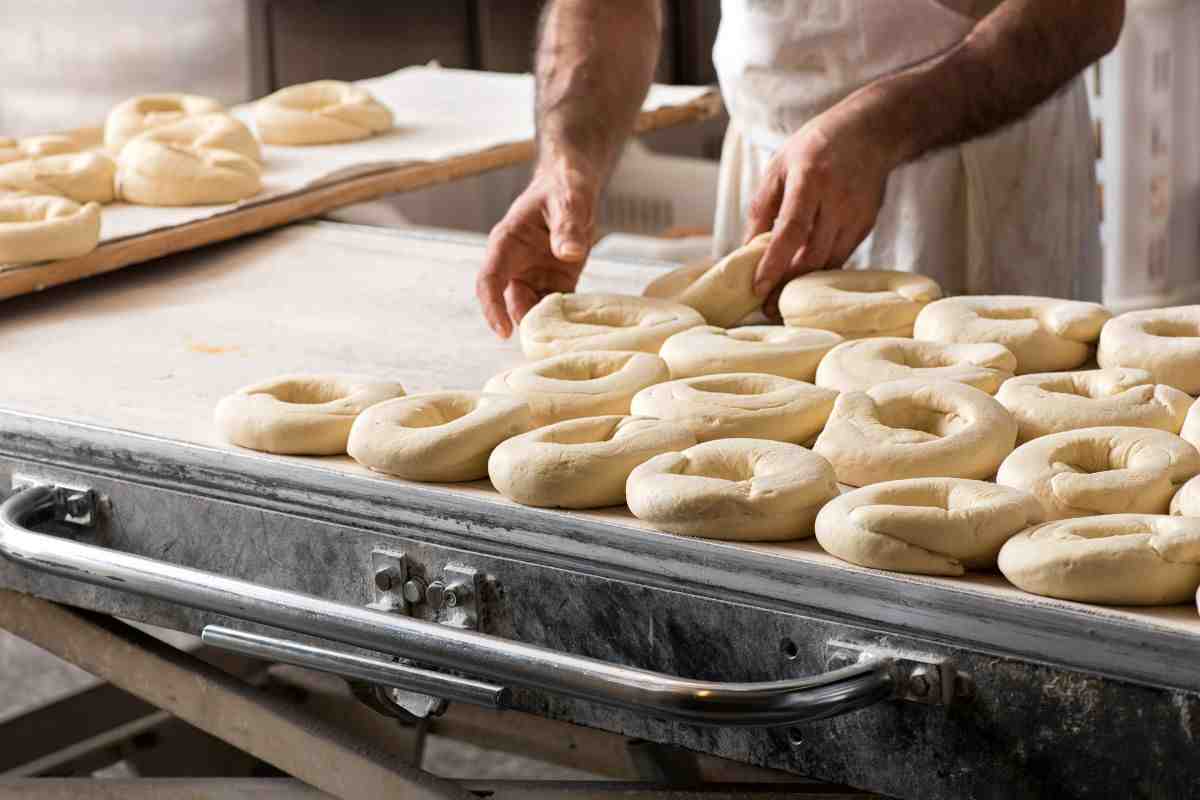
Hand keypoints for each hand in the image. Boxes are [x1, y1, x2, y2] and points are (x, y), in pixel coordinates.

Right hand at [476, 162, 598, 337]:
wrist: (573, 186)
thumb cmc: (563, 187)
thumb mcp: (569, 200)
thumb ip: (567, 226)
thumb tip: (569, 253)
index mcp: (507, 243)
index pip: (490, 280)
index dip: (492, 307)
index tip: (503, 331)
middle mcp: (515, 264)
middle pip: (510, 303)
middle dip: (526, 325)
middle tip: (549, 344)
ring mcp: (534, 276)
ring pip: (533, 310)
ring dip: (548, 326)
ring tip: (568, 340)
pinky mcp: (556, 283)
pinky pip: (557, 308)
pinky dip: (567, 320)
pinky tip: (582, 331)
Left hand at [745, 106, 895, 316]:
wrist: (871, 132)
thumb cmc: (815, 147)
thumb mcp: (779, 166)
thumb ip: (761, 208)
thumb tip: (745, 250)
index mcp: (810, 179)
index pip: (791, 229)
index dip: (774, 262)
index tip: (758, 287)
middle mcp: (837, 199)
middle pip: (812, 255)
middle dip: (787, 286)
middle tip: (765, 309)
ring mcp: (856, 214)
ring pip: (829, 263)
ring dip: (804, 286)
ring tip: (780, 302)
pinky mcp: (866, 225)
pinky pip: (840, 257)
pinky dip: (821, 272)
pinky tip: (804, 281)